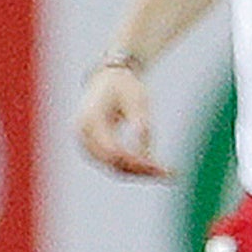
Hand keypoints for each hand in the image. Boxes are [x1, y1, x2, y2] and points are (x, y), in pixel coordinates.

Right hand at [76, 62, 168, 178]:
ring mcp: (85, 143)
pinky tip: (153, 168)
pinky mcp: (92, 148)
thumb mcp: (137, 99)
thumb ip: (140, 122)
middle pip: (112, 162)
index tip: (159, 166)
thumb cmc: (124, 85)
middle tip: (168, 173)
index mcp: (91, 119)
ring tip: (165, 172)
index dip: (136, 161)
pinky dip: (132, 167)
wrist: (107, 78)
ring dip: (137, 172)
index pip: (113, 150)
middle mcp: (83, 135)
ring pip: (113, 167)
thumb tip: (145, 153)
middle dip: (140, 170)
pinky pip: (113, 163)